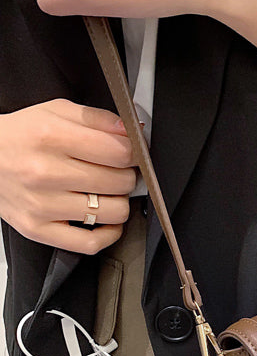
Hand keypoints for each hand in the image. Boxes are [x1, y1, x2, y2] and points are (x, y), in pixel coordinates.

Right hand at [0, 99, 136, 254]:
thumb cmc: (22, 136)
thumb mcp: (56, 112)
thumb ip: (98, 119)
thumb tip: (134, 132)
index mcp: (50, 137)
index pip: (120, 152)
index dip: (134, 153)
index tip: (130, 154)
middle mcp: (45, 172)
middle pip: (120, 182)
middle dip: (126, 175)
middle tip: (114, 171)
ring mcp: (42, 205)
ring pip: (114, 212)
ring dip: (118, 202)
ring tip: (105, 192)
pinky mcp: (38, 229)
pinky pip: (92, 243)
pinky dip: (108, 233)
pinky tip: (104, 218)